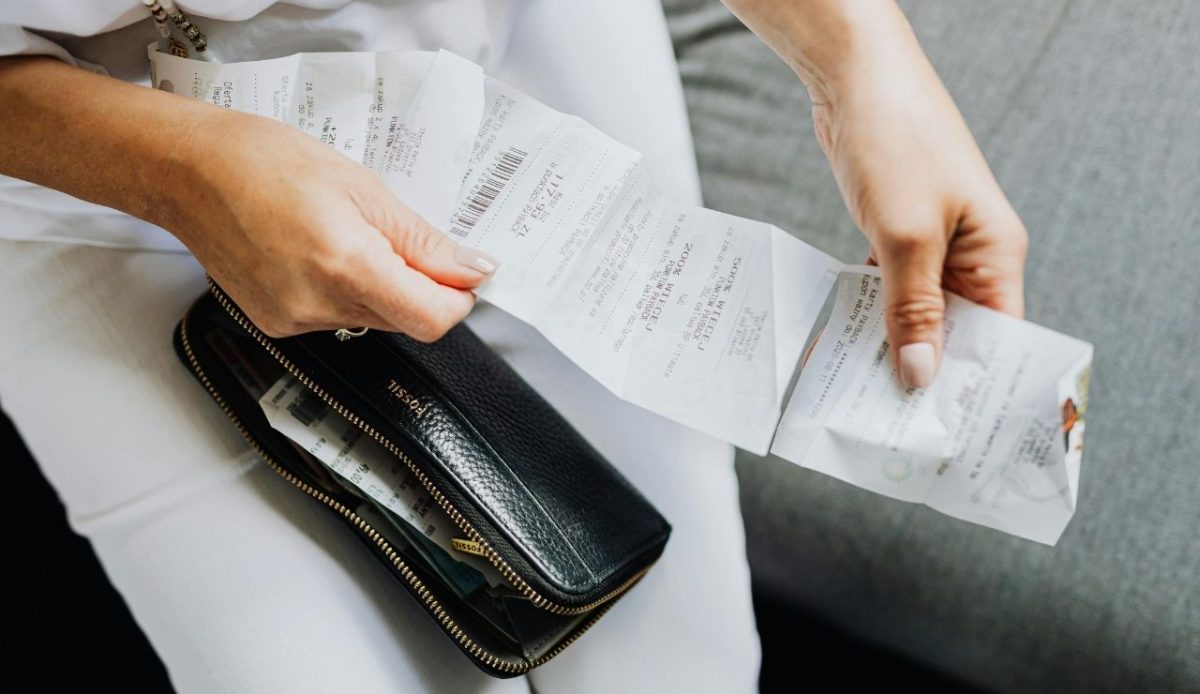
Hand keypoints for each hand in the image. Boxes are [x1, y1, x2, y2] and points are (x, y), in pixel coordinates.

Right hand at [169, 110, 498, 339]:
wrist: (186, 172)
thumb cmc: (264, 161)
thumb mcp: (362, 186)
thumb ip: (422, 239)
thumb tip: (472, 269)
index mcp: (346, 266)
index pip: (432, 319)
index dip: (458, 297)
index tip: (462, 271)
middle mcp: (318, 305)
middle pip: (405, 320)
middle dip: (420, 285)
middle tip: (399, 236)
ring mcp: (294, 321)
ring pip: (373, 320)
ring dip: (382, 286)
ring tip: (348, 234)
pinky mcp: (276, 325)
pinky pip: (337, 318)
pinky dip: (346, 291)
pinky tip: (319, 252)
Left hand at [721, 0, 1026, 387]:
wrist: (855, 78)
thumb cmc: (895, 141)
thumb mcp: (905, 234)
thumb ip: (913, 309)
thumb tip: (920, 377)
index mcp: (995, 254)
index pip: (999, 340)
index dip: (974, 387)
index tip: (943, 432)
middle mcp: (971, 254)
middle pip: (957, 332)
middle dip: (925, 373)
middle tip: (889, 425)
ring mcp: (933, 243)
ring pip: (918, 313)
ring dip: (892, 346)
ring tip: (860, 395)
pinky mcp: (897, 233)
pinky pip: (890, 289)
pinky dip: (871, 313)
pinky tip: (846, 344)